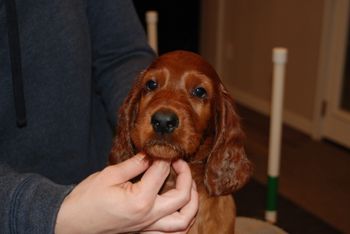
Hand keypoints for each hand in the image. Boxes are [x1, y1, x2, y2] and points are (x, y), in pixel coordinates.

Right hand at [55, 153, 197, 233]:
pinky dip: (182, 222)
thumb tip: (150, 154)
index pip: (162, 172)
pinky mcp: (144, 233)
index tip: (160, 149)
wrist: (71, 223)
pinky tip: (181, 210)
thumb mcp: (109, 176)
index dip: (164, 157)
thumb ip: (134, 164)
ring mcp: (148, 228)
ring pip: (184, 222)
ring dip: (192, 204)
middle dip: (186, 176)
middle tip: (179, 163)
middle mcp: (149, 217)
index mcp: (141, 200)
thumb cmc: (87, 200)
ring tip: (190, 187)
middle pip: (182, 197)